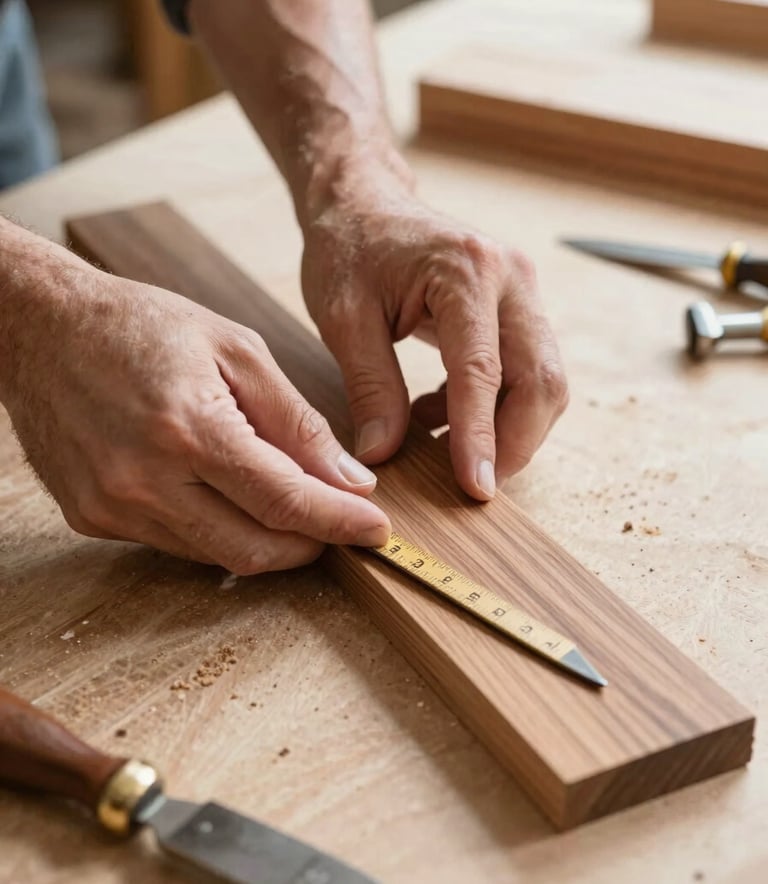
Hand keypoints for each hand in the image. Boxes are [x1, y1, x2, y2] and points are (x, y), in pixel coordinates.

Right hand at [2, 244, 389, 572]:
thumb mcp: (237, 350)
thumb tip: (349, 479)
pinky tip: (228, 495)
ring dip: (265, 539)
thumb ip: (297, 421)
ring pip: (216, 555)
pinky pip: (176, 543)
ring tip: (289, 501)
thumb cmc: (143, 325)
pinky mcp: (91, 518)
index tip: (377, 529)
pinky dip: (217, 529)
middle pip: (253, 549)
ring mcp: (111, 506)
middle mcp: (143, 480)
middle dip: (310, 545)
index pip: (283, 501)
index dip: (339, 521)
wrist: (42, 327)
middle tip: (340, 521)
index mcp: (188, 428)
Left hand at [301, 163, 568, 500]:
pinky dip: (494, 407)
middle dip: (515, 442)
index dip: (481, 437)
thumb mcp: (343, 318)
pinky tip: (440, 414)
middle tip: (473, 485)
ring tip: (444, 445)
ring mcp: (522, 290)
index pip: (483, 371)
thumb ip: (369, 387)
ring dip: (508, 428)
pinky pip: (526, 371)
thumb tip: (383, 455)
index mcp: (465, 271)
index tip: (475, 489)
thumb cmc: (349, 249)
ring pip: (544, 380)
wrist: (366, 203)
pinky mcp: (519, 307)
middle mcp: (511, 278)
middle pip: (541, 379)